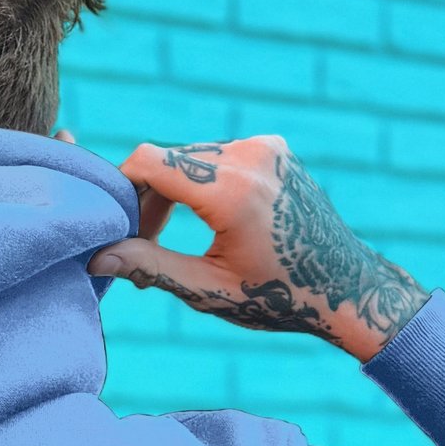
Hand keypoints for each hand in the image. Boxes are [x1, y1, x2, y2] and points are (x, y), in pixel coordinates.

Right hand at [94, 137, 427, 361]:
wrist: (347, 288)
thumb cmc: (278, 297)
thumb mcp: (208, 291)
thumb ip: (150, 266)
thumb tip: (97, 257)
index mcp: (231, 191)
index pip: (149, 161)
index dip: (123, 189)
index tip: (120, 225)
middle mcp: (249, 156)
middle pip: (168, 159)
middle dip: (148, 198)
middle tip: (144, 245)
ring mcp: (265, 147)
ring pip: (191, 156)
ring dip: (174, 190)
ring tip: (174, 237)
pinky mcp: (275, 149)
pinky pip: (219, 155)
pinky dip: (203, 181)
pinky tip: (208, 221)